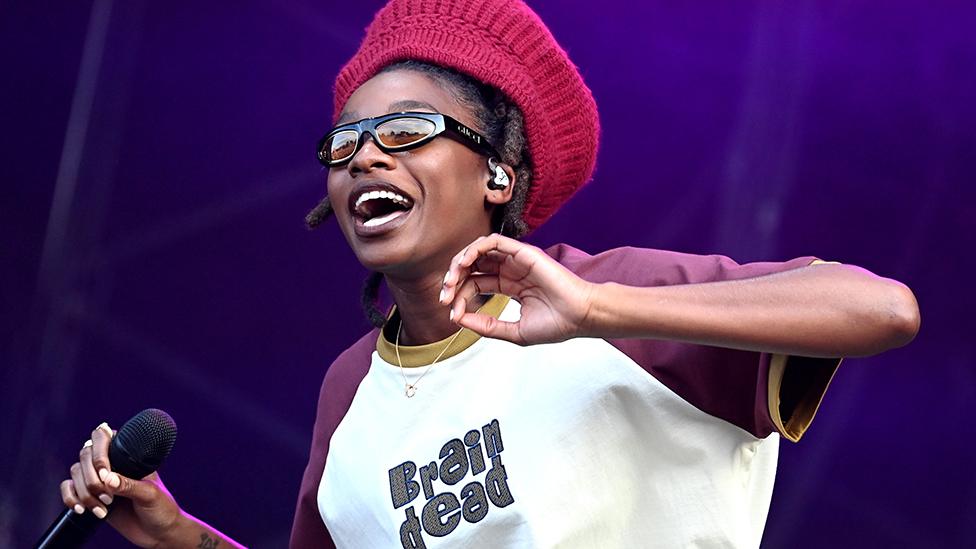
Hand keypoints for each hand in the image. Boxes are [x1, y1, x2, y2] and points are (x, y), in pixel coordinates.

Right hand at [60, 423, 184, 548]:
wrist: (158, 532)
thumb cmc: (161, 508)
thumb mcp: (149, 494)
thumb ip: (129, 485)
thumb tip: (107, 479)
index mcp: (129, 455)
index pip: (104, 437)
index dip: (99, 453)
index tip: (105, 474)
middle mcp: (112, 463)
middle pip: (85, 455)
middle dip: (91, 478)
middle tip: (108, 498)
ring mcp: (99, 479)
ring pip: (76, 472)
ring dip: (84, 492)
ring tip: (103, 508)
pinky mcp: (90, 495)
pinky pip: (69, 489)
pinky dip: (70, 498)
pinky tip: (81, 509)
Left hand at [440, 234, 595, 344]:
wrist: (580, 317)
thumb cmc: (556, 324)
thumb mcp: (514, 332)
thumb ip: (487, 326)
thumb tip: (459, 320)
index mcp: (510, 286)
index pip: (476, 285)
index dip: (461, 298)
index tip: (453, 314)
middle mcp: (511, 270)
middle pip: (473, 267)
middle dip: (454, 280)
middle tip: (444, 296)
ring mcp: (516, 260)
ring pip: (478, 251)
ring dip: (459, 263)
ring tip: (451, 280)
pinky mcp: (522, 251)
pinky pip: (493, 241)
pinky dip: (474, 249)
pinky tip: (464, 264)